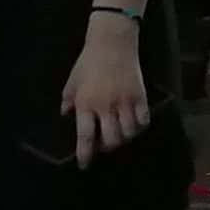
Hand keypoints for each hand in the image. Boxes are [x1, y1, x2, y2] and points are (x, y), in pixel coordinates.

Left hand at [61, 17, 147, 166]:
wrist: (112, 44)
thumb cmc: (89, 62)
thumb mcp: (73, 81)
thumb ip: (69, 100)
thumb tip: (66, 115)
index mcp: (86, 104)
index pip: (86, 136)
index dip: (85, 154)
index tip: (84, 165)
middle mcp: (106, 106)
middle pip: (111, 139)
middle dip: (108, 147)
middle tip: (105, 144)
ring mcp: (125, 102)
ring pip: (129, 132)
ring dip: (124, 138)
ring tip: (119, 134)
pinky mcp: (140, 96)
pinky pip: (143, 120)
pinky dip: (139, 127)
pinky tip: (135, 125)